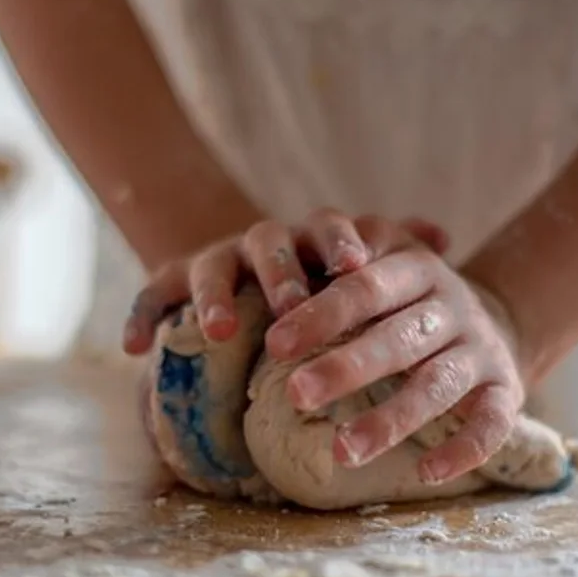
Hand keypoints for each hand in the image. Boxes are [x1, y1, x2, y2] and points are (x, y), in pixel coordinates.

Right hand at [121, 208, 450, 352]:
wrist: (254, 277)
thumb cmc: (316, 284)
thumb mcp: (355, 271)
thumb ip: (394, 251)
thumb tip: (442, 234)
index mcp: (307, 240)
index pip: (324, 227)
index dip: (338, 243)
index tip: (357, 266)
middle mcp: (258, 244)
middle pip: (265, 242)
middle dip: (278, 272)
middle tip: (293, 306)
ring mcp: (214, 262)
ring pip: (207, 267)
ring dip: (213, 296)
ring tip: (219, 330)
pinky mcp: (174, 286)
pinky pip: (152, 294)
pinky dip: (141, 315)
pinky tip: (135, 349)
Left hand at [262, 221, 524, 484]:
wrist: (496, 317)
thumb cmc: (407, 297)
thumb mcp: (382, 259)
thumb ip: (339, 259)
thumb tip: (282, 285)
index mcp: (416, 268)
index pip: (365, 288)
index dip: (321, 314)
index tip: (275, 344)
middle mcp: (453, 306)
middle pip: (398, 338)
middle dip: (346, 367)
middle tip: (297, 395)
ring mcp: (481, 350)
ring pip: (437, 385)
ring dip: (391, 420)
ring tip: (342, 451)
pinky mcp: (507, 390)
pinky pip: (491, 423)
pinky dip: (464, 450)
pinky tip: (427, 473)